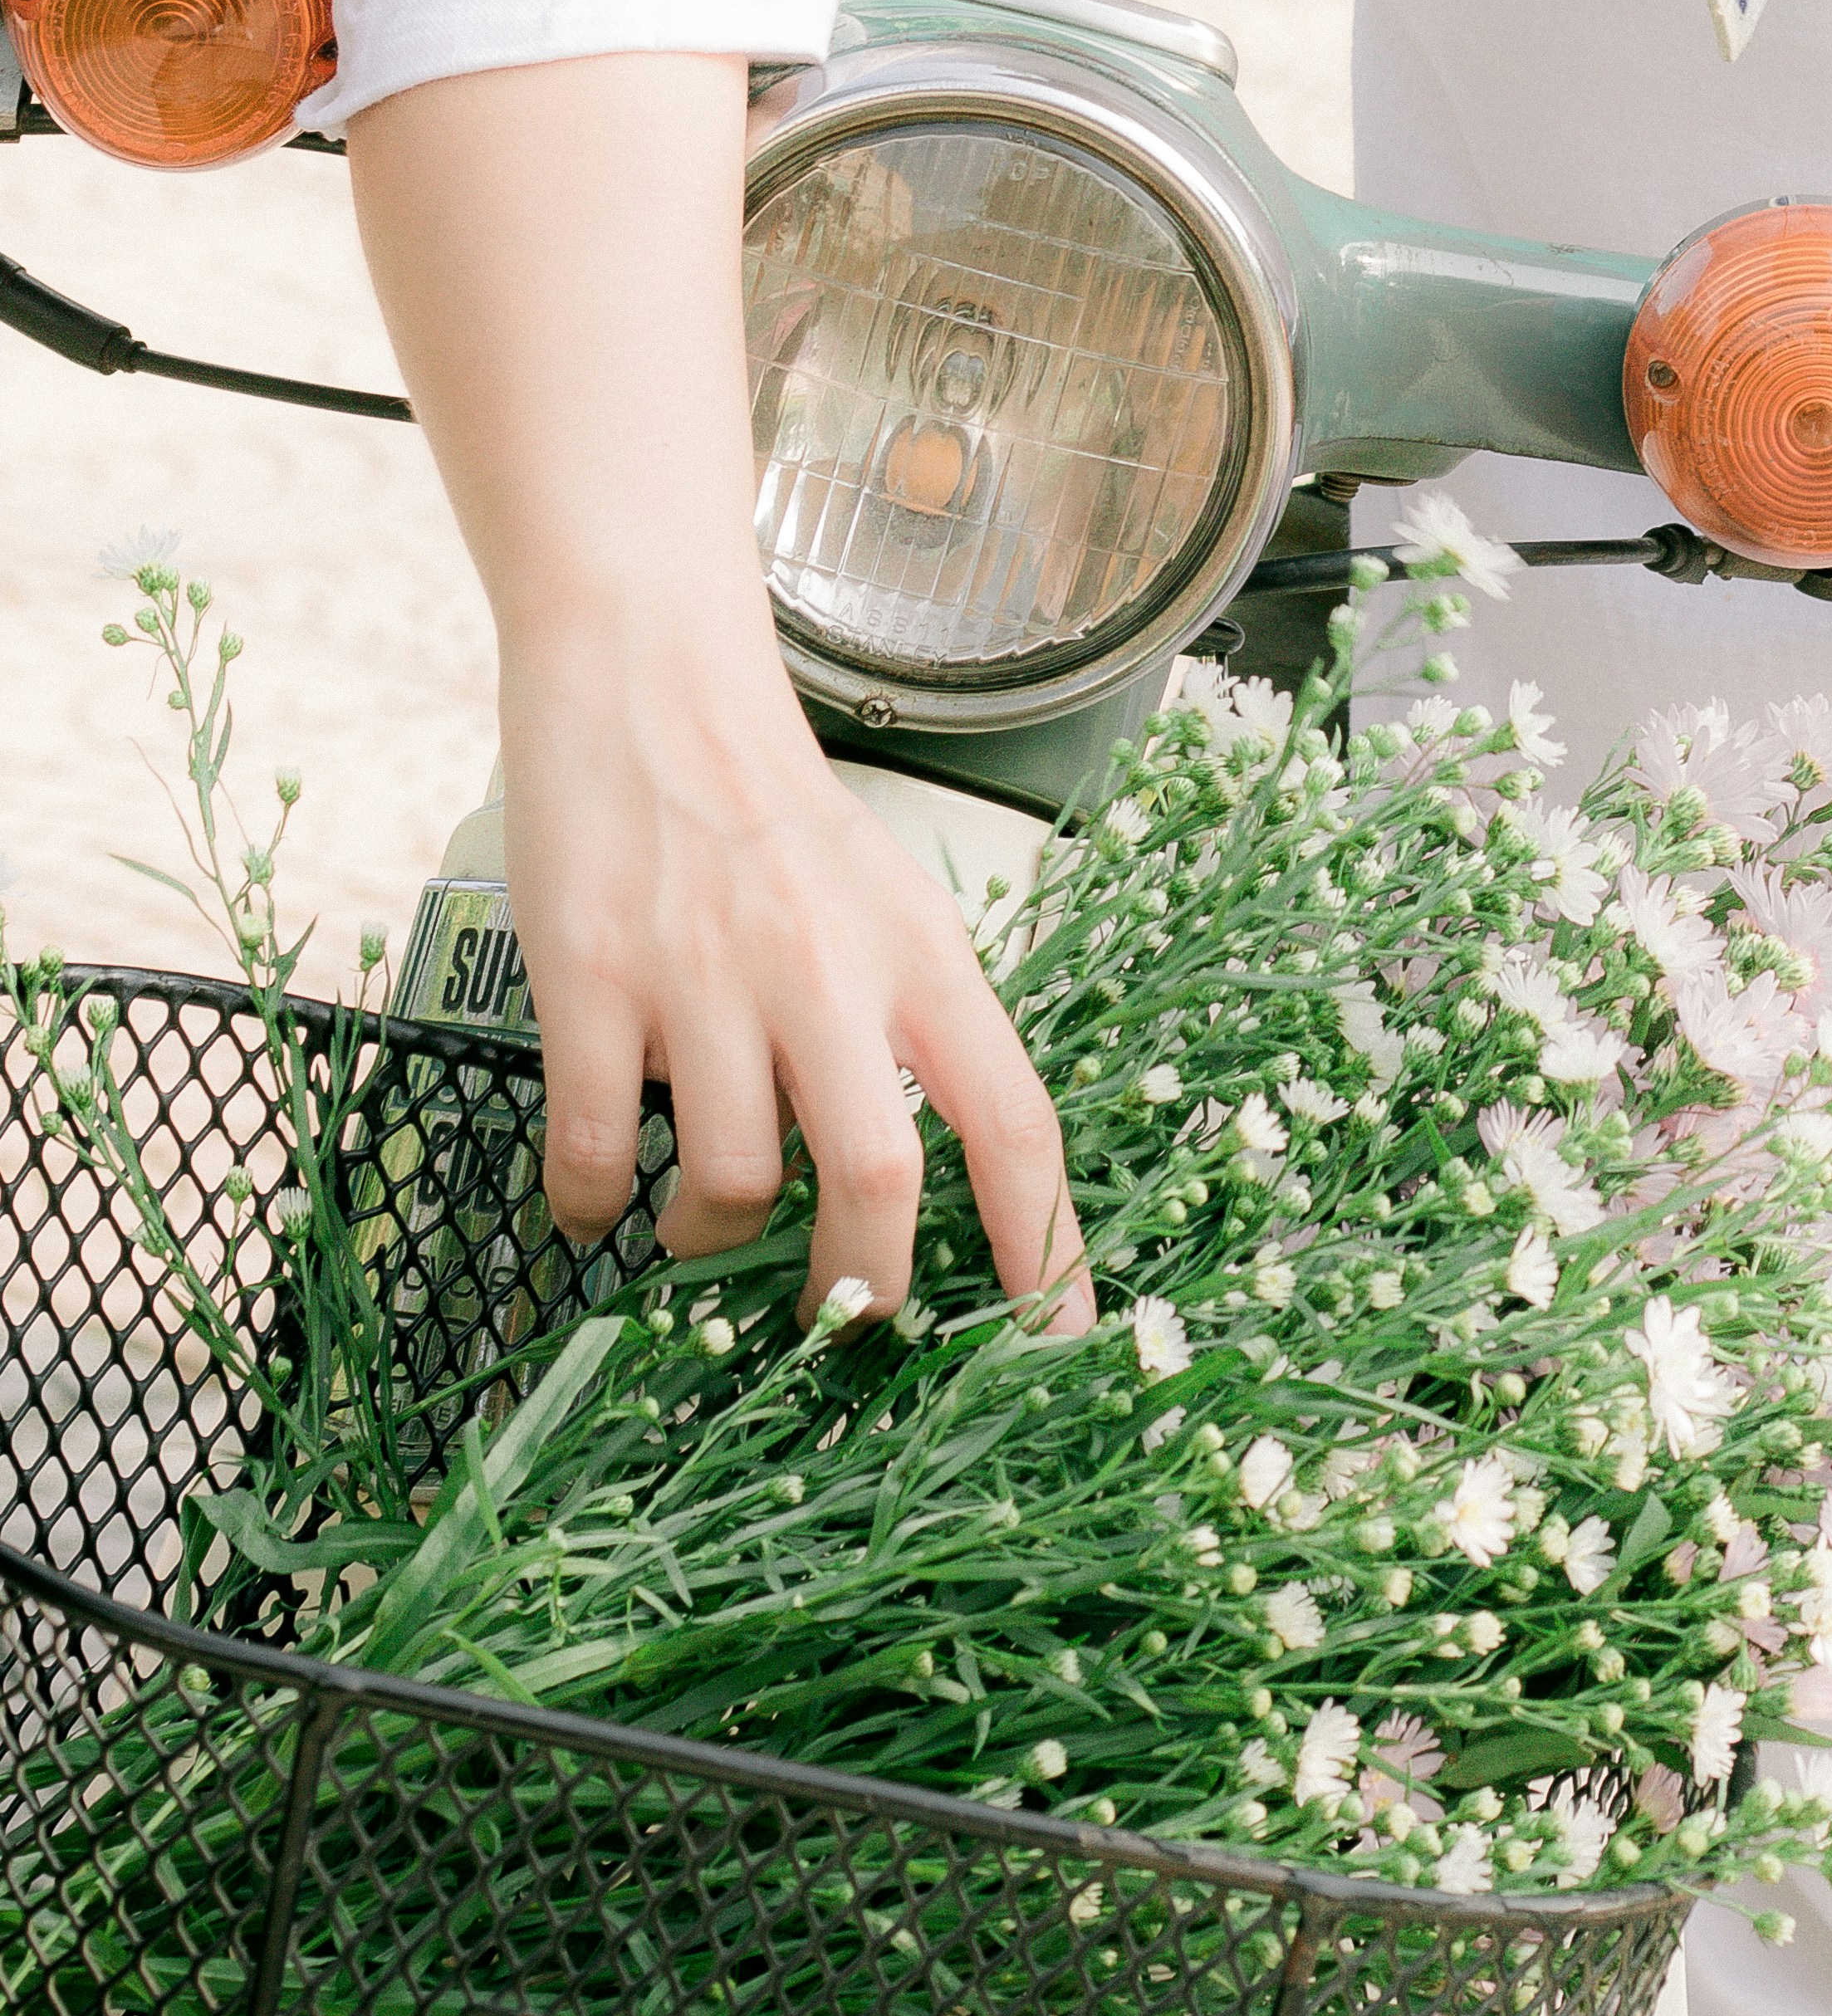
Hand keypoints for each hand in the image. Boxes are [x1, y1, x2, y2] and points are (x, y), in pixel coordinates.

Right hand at [348, 52, 1089, 1337]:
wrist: (648, 670)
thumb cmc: (770, 807)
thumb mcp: (882, 901)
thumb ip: (905, 1026)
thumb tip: (901, 1192)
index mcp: (918, 953)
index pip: (1013, 1118)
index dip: (1043, 1244)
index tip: (1056, 1345)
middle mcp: (825, 969)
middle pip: (875, 1180)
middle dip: (857, 1290)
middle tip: (830, 1327)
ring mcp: (704, 975)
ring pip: (727, 1183)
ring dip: (706, 1241)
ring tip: (688, 1219)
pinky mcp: (590, 977)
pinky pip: (594, 1152)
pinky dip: (591, 1206)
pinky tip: (591, 1194)